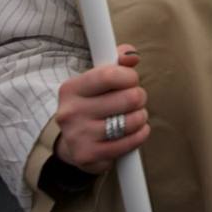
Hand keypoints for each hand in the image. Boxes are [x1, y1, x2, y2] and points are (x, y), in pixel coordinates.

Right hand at [54, 45, 149, 173]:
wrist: (72, 140)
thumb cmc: (93, 102)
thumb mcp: (99, 77)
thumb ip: (118, 61)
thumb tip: (132, 56)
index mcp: (71, 88)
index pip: (111, 75)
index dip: (130, 77)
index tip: (131, 80)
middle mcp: (71, 112)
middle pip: (128, 98)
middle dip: (139, 98)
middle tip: (134, 100)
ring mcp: (78, 136)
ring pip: (131, 122)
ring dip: (141, 117)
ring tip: (134, 115)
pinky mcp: (88, 155)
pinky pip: (129, 143)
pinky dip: (140, 135)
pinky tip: (136, 131)